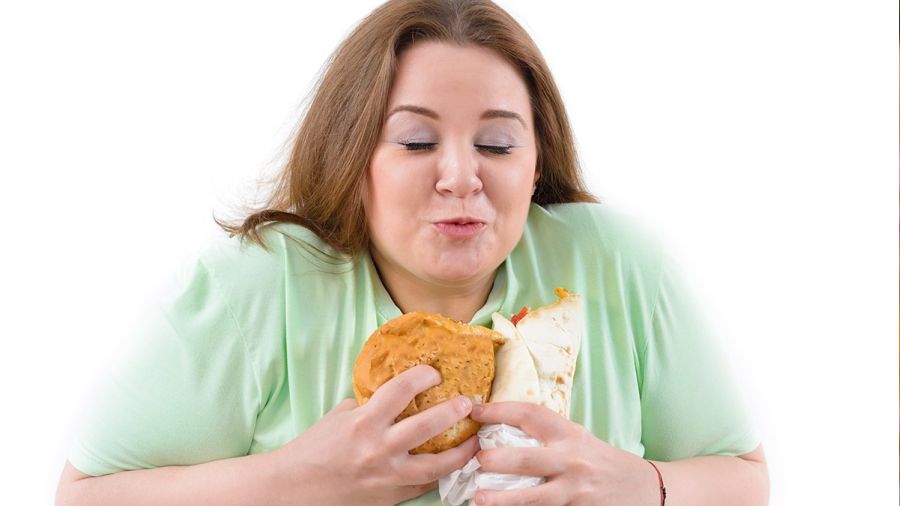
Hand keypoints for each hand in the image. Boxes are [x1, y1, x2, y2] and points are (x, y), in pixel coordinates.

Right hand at [268, 365, 479, 505]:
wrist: (293, 488)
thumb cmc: (313, 448)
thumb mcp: (339, 416)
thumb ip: (368, 405)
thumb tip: (395, 393)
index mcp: (362, 422)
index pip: (400, 390)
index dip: (422, 376)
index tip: (434, 373)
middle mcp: (377, 449)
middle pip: (427, 426)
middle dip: (453, 412)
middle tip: (467, 403)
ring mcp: (386, 477)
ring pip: (436, 465)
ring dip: (460, 452)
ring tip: (474, 441)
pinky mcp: (389, 498)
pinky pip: (423, 487)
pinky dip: (439, 475)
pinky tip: (451, 465)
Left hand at [469, 402, 659, 505]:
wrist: (645, 489)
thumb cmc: (601, 461)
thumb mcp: (578, 440)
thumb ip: (547, 436)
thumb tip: (500, 431)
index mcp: (569, 435)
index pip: (530, 415)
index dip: (500, 410)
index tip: (476, 410)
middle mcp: (572, 460)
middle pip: (527, 458)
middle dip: (497, 459)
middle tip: (476, 460)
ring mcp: (576, 491)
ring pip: (533, 497)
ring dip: (502, 499)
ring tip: (478, 499)